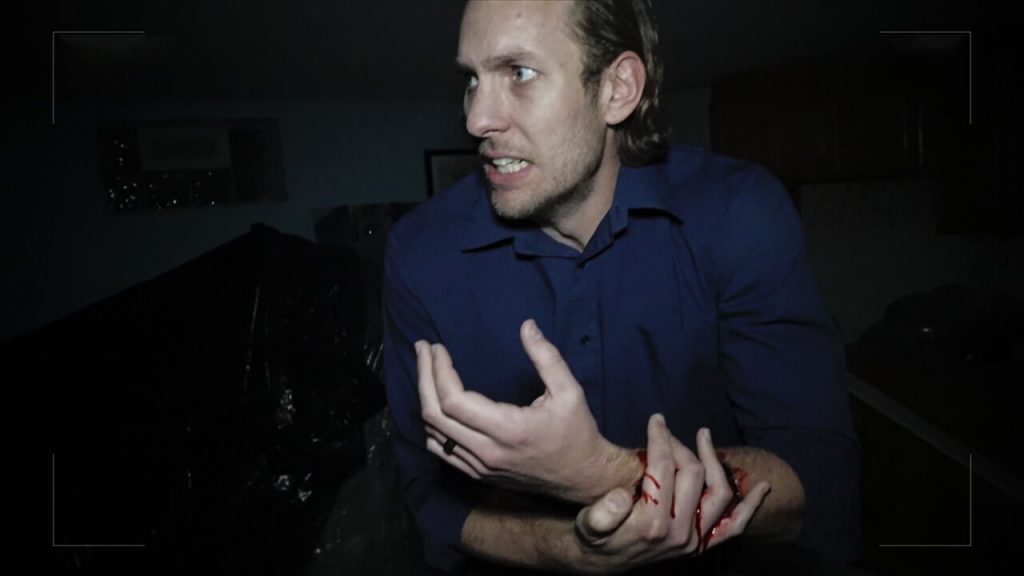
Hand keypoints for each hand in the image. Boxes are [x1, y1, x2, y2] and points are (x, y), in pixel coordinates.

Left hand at [416, 319, 631, 501]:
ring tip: (425, 369)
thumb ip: (547, 357)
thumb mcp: (569, 391)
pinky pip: (441, 450)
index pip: (454, 401)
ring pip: (432, 434)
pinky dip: (430, 425)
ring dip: (423, 398)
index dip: (438, 371)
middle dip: (423, 377)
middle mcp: (487, 452)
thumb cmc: (577, 433)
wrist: (581, 478)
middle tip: (422, 349)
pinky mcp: (477, 474)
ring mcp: (479, 466)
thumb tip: (527, 326)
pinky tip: (432, 402)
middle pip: (434, 415)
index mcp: (507, 430)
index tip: (438, 348)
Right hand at [573, 416, 770, 572]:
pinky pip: (734, 527)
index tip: (656, 419)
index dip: (660, 439)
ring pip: (718, 493)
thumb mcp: (589, 524)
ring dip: (714, 461)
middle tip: (666, 431)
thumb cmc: (593, 537)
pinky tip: (763, 487)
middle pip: (692, 474)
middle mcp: (679, 533)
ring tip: (703, 436)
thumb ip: (603, 513)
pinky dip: (751, 506)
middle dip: (681, 445)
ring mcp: (695, 540)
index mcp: (652, 523)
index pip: (664, 469)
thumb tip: (624, 496)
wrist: (602, 563)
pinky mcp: (702, 544)